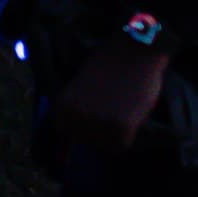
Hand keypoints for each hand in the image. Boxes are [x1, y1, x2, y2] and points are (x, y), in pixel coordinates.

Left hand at [51, 44, 170, 151]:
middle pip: (86, 140)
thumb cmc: (109, 64)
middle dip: (100, 129)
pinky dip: (128, 134)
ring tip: (123, 111)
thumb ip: (75, 107)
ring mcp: (97, 124)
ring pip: (105, 145)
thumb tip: (73, 133)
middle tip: (114, 111)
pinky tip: (131, 116)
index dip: (84, 126)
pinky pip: (121, 145)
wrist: (135, 51)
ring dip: (114, 133)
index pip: (67, 132)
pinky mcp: (120, 128)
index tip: (96, 115)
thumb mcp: (79, 87)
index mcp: (62, 107)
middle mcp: (75, 118)